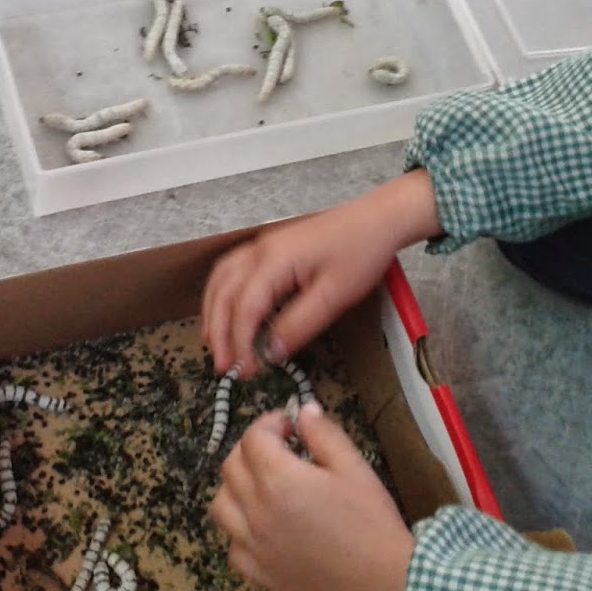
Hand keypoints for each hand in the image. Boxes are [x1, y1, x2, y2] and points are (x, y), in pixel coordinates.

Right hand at [202, 170, 442, 377]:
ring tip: (214, 344)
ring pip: (220, 280)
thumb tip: (270, 354)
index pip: (244, 308)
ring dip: (213, 312)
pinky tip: (225, 310)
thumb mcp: (334, 296)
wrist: (378, 218)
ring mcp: (260, 246)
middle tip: (224, 367)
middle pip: (224, 294)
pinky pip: (230, 270)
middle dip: (219, 333)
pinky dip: (221, 294)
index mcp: (273, 261)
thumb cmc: (360, 253)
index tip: (247, 372)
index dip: (240, 343)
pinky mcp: (269, 247)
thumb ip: (299, 326)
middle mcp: (258, 251)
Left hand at [209, 403, 413, 590]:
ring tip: (265, 487)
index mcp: (278, 480)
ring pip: (221, 505)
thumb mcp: (354, 468)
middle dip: (251, 450)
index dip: (270, 424)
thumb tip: (304, 411)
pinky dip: (240, 531)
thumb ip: (324, 435)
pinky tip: (264, 528)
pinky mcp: (258, 575)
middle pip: (231, 467)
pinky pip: (232, 546)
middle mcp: (256, 511)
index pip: (253, 438)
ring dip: (237, 488)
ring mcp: (252, 547)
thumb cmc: (372, 523)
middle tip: (280, 451)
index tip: (290, 427)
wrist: (385, 585)